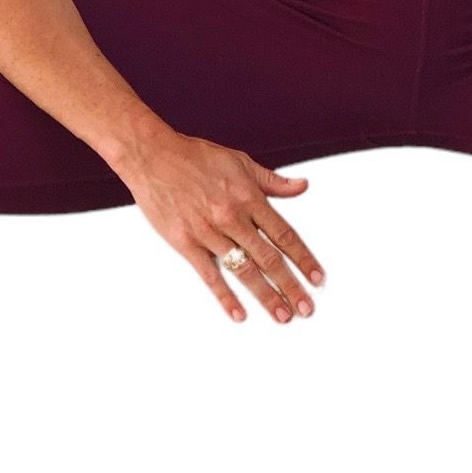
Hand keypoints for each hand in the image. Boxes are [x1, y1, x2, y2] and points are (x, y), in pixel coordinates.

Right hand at [122, 130, 326, 324]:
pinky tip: (239, 314)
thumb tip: (302, 186)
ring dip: (265, 296)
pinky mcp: (186, 243)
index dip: (303, 259)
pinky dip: (225, 297)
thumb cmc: (195, 156)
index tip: (318, 278)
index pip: (284, 234)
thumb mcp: (240, 161)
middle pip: (269, 258)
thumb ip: (272, 181)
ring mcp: (209, 232)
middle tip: (306, 308)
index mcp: (249, 197)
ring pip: (244, 270)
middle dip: (290, 286)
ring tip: (282, 315)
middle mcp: (232, 217)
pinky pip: (210, 275)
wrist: (153, 156)